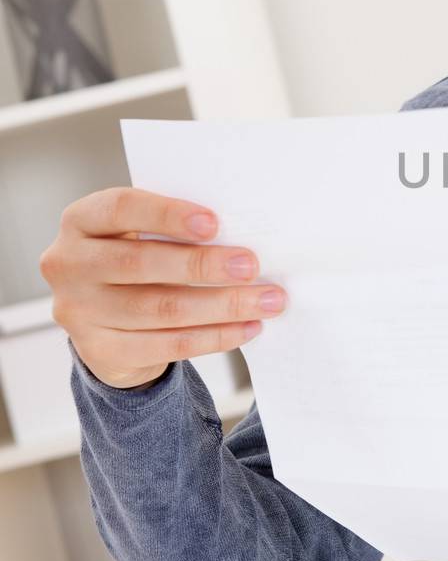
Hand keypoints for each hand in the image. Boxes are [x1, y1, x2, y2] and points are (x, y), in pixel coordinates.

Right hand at [40, 187, 285, 389]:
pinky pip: (167, 345)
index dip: (166, 214)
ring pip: (161, 309)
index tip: (213, 223)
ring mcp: (79, 311)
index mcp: (80, 222)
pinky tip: (246, 327)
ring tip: (265, 300)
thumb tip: (239, 235)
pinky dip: (214, 337)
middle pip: (141, 264)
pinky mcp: (100, 351)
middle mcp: (69, 265)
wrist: (106, 321)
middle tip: (251, 266)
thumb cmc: (135, 261)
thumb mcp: (140, 235)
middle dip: (204, 265)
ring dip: (222, 305)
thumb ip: (173, 230)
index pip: (120, 208)